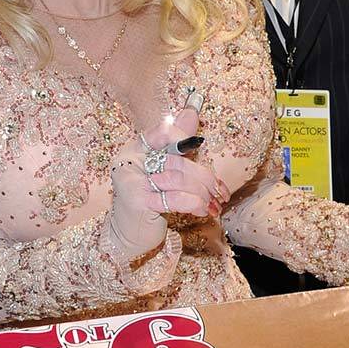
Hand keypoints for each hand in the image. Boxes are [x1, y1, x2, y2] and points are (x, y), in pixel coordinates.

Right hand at [108, 108, 229, 259]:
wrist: (128, 236)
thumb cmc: (148, 201)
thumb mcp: (162, 171)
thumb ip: (176, 145)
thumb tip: (192, 111)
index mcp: (135, 149)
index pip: (162, 132)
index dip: (183, 136)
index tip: (199, 146)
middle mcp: (129, 162)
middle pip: (176, 160)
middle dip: (203, 177)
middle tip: (219, 192)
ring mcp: (131, 182)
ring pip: (177, 178)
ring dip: (202, 192)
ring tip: (214, 204)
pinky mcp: (138, 202)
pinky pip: (175, 197)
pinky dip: (194, 203)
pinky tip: (203, 210)